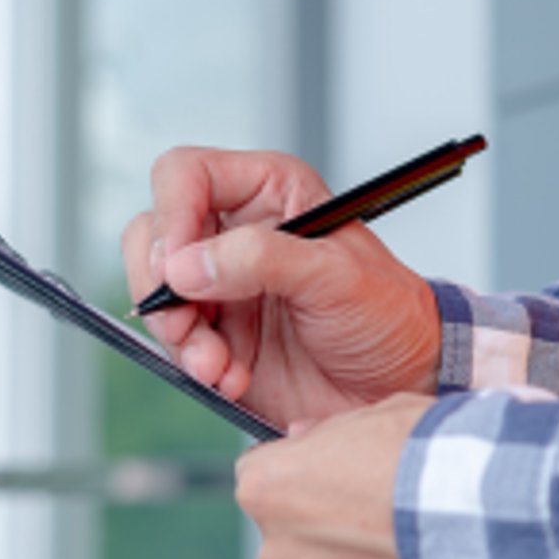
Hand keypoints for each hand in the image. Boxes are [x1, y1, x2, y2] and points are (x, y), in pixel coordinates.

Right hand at [122, 147, 441, 429]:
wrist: (403, 383)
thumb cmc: (388, 315)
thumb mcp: (336, 276)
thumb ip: (261, 259)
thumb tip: (186, 265)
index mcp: (270, 193)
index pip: (186, 175)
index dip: (172, 214)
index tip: (179, 268)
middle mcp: (239, 233)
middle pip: (155, 235)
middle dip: (162, 286)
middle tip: (185, 325)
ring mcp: (225, 285)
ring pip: (158, 294)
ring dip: (179, 336)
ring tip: (218, 366)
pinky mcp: (220, 335)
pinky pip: (177, 342)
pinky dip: (195, 364)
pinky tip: (233, 378)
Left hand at [235, 394, 456, 558]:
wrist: (497, 518)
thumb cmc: (439, 457)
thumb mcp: (382, 414)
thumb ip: (331, 432)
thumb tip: (305, 439)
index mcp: (270, 491)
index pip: (264, 482)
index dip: (308, 477)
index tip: (343, 476)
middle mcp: (282, 557)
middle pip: (297, 545)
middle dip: (334, 535)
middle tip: (390, 517)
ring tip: (425, 553)